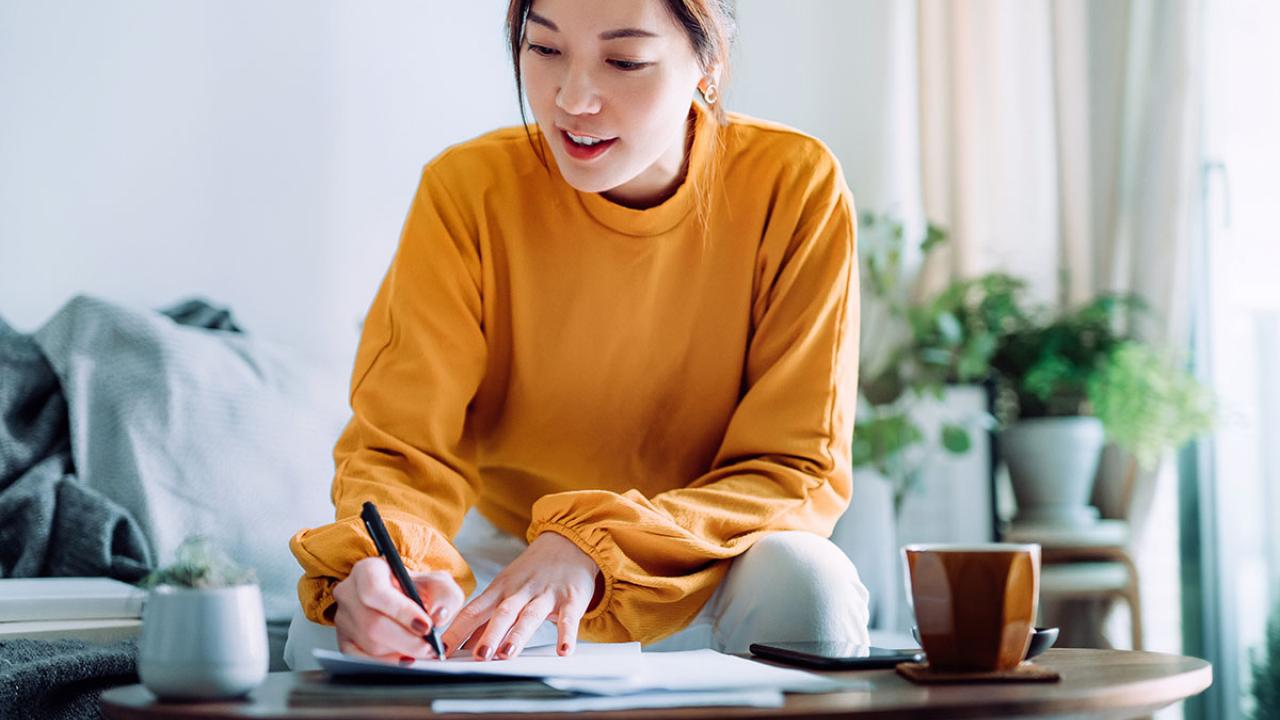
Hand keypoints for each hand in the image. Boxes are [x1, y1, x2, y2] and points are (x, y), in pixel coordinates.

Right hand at [331, 557, 465, 661]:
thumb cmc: (417, 588)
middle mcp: (348, 593)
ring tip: (421, 650)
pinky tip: (404, 660)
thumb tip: (438, 616)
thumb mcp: (437, 583)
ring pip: (369, 644)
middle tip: (429, 647)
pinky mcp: (343, 641)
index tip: (426, 625)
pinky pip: (361, 660)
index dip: (400, 611)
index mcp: (368, 570)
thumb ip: (445, 595)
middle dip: (406, 640)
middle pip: (371, 623)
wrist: (403, 598)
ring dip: (399, 652)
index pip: (375, 591)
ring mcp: (343, 619)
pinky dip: (386, 664)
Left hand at [441, 531, 599, 660]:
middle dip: (489, 635)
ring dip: (518, 634)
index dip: (457, 630)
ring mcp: (546, 594)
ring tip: (508, 653)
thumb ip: (485, 618)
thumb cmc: (532, 572)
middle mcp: (520, 591)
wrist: (569, 543)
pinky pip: (568, 618)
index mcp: (500, 590)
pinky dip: (566, 634)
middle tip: (478, 656)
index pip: (473, 611)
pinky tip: (563, 650)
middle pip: (501, 613)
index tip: (442, 650)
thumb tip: (460, 645)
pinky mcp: (571, 599)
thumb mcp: (505, 589)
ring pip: (530, 615)